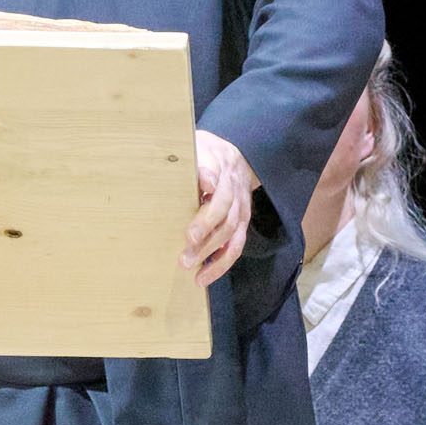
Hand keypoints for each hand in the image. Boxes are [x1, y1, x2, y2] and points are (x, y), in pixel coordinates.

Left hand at [184, 128, 256, 287]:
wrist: (231, 155)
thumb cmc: (204, 153)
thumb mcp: (198, 147)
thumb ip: (199, 163)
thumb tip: (206, 181)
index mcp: (221, 167)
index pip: (217, 185)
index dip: (207, 203)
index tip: (193, 224)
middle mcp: (235, 190)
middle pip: (225, 215)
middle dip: (206, 236)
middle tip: (185, 255)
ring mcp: (241, 208)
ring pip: (232, 235)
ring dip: (213, 256)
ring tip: (193, 272)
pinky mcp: (241, 222)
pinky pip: (235, 246)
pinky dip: (221, 264)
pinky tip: (204, 277)